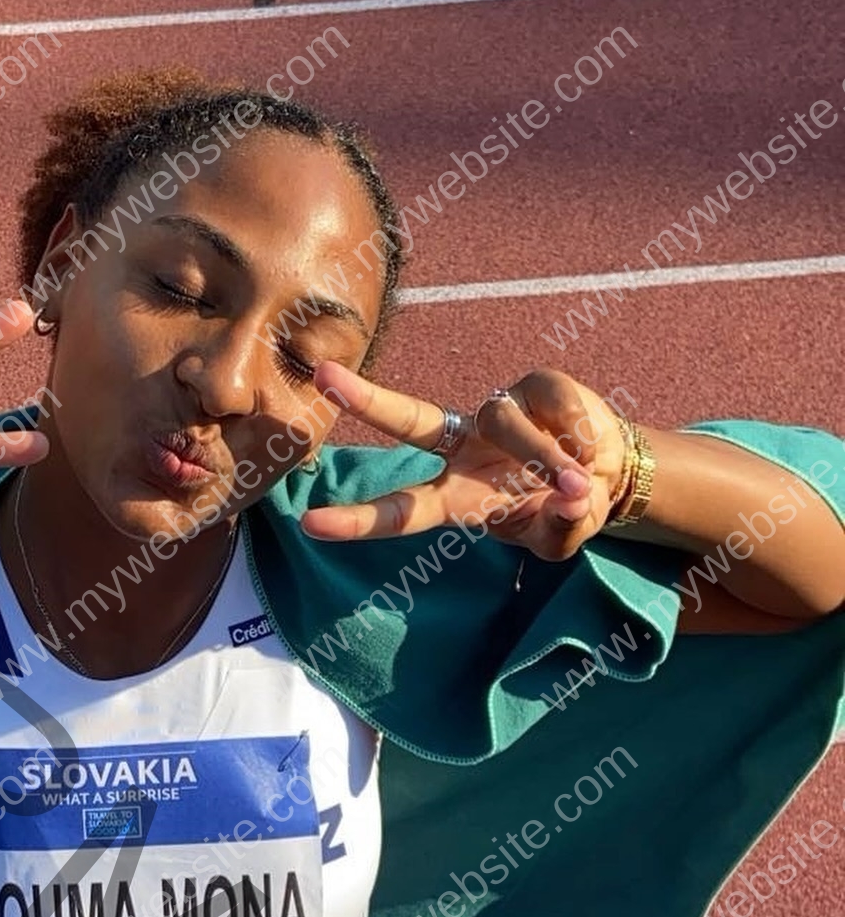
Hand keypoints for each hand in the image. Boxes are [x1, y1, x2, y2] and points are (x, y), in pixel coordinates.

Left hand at [301, 365, 629, 561]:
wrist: (608, 474)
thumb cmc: (564, 512)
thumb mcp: (561, 539)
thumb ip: (560, 529)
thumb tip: (568, 498)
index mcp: (455, 497)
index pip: (401, 511)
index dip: (358, 520)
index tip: (309, 524)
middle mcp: (463, 448)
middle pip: (410, 422)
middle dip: (366, 400)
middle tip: (322, 377)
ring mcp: (497, 414)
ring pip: (508, 425)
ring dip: (545, 458)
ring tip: (577, 483)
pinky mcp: (536, 386)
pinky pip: (552, 407)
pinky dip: (577, 437)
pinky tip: (588, 452)